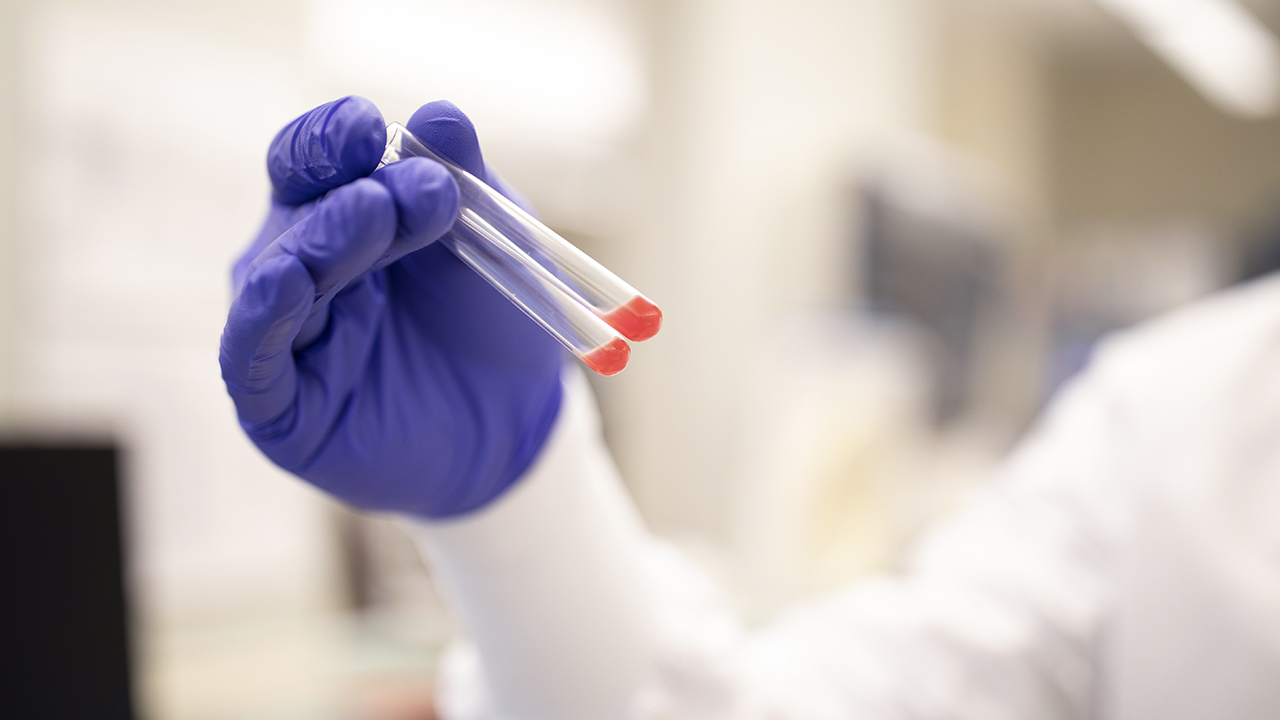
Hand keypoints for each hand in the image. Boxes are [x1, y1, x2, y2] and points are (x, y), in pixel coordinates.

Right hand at [220, 96, 564, 517]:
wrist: (515, 424)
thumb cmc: (495, 324)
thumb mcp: (494, 242)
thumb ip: (465, 180)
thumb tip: (436, 113)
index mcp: (339, 216)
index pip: (312, 162)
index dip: (331, 139)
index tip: (368, 126)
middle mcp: (298, 266)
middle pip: (296, 210)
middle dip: (351, 191)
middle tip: (419, 185)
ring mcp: (283, 334)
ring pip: (277, 272)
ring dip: (323, 238)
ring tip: (375, 210)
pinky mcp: (277, 405)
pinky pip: (250, 353)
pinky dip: (264, 314)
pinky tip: (286, 281)